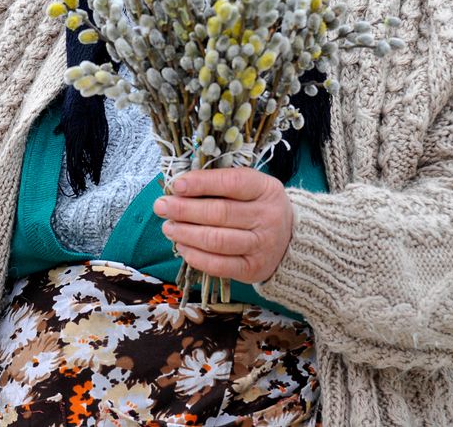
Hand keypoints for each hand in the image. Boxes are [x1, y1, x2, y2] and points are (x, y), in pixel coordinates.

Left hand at [153, 167, 292, 283]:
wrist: (290, 241)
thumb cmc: (259, 207)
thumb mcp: (251, 187)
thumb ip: (220, 184)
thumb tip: (179, 186)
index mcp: (266, 189)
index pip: (232, 183)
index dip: (201, 183)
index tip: (176, 185)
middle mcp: (268, 217)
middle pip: (220, 213)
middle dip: (185, 209)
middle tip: (162, 206)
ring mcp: (262, 245)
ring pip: (217, 240)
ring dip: (186, 233)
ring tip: (168, 227)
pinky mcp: (253, 269)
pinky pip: (218, 265)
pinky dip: (195, 256)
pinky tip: (182, 246)